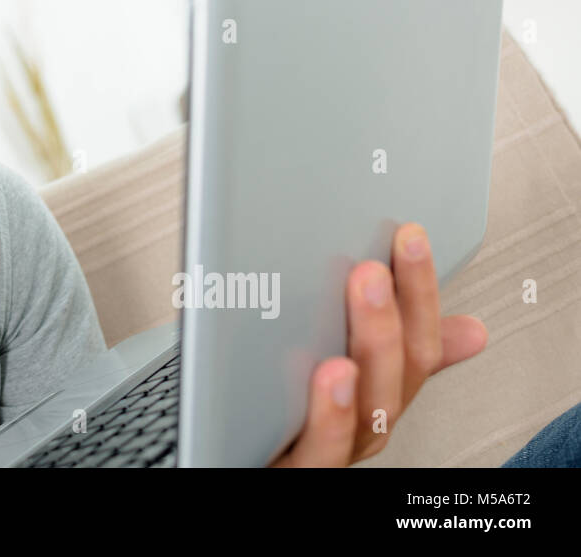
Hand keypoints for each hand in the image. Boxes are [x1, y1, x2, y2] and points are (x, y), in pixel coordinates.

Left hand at [272, 222, 487, 465]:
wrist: (240, 466)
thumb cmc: (284, 428)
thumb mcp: (347, 383)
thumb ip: (392, 349)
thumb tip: (470, 330)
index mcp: (376, 399)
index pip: (417, 344)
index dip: (419, 290)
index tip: (409, 236)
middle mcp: (362, 429)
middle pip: (398, 377)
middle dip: (394, 312)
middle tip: (375, 261)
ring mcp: (330, 454)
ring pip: (372, 413)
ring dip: (374, 347)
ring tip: (364, 291)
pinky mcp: (292, 473)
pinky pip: (321, 455)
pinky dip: (332, 416)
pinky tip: (332, 377)